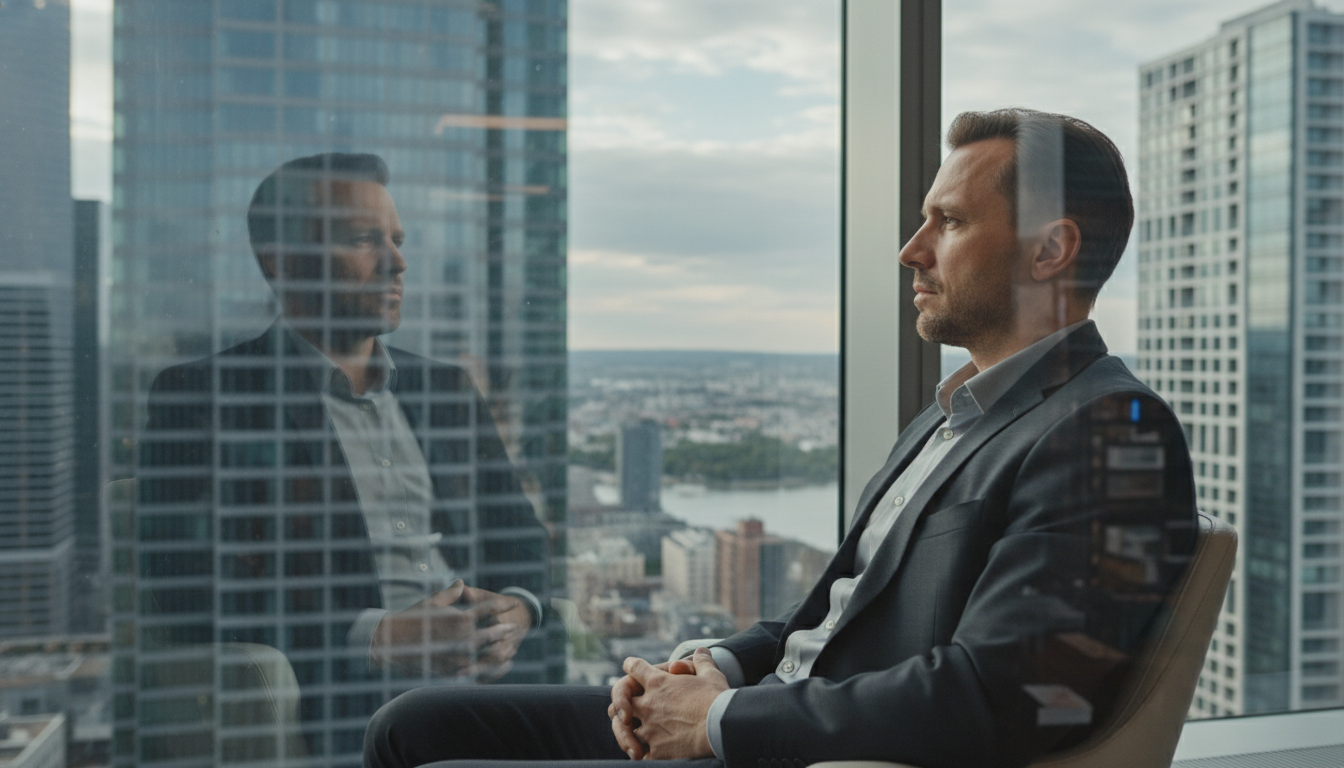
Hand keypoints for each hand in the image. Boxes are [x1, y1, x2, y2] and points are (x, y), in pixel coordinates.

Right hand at [371, 580, 531, 680]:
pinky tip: (498, 667)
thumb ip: (452, 593)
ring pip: (489, 655)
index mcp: (460, 618)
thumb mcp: (433, 601)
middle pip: (493, 634)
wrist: (391, 642)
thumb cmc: (412, 618)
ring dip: (502, 651)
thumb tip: (462, 582)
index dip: (503, 605)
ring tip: (509, 649)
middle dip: (505, 629)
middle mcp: (462, 639)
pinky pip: (477, 671)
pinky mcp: (452, 671)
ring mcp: (458, 657)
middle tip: (514, 627)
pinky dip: (491, 668)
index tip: (513, 603)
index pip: (488, 610)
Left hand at [609, 648, 727, 759]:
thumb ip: (702, 662)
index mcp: (658, 682)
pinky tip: (650, 754)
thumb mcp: (711, 674)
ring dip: (633, 732)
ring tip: (639, 737)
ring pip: (628, 730)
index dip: (631, 666)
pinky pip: (641, 754)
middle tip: (628, 711)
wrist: (721, 728)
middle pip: (623, 701)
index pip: (634, 668)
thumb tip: (701, 650)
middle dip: (624, 704)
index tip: (630, 667)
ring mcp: (650, 729)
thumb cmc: (717, 698)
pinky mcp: (657, 751)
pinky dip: (644, 753)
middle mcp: (648, 705)